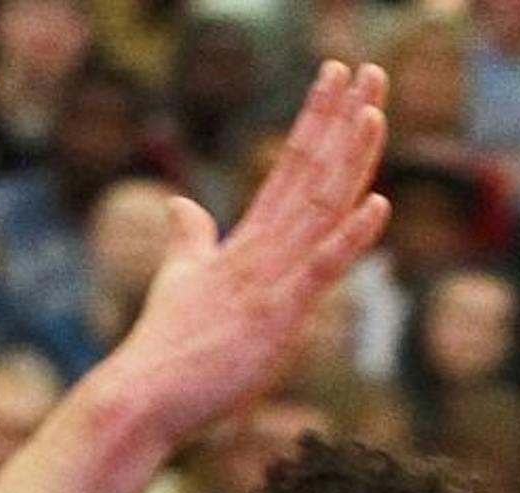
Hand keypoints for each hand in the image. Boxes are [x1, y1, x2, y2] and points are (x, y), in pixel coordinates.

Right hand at [104, 61, 389, 447]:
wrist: (140, 396)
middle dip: (341, 120)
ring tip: (374, 108)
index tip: (336, 75)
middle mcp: (260, 253)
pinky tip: (379, 204)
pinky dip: (349, 239)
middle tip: (371, 69)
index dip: (316, 119)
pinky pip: (318, 272)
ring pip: (319, 211)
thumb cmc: (162, 350)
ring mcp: (269, 283)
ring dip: (350, 160)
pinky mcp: (274, 318)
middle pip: (310, 175)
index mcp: (244, 244)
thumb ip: (188, 239)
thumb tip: (179, 203)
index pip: (288, 169)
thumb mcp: (178, 282)